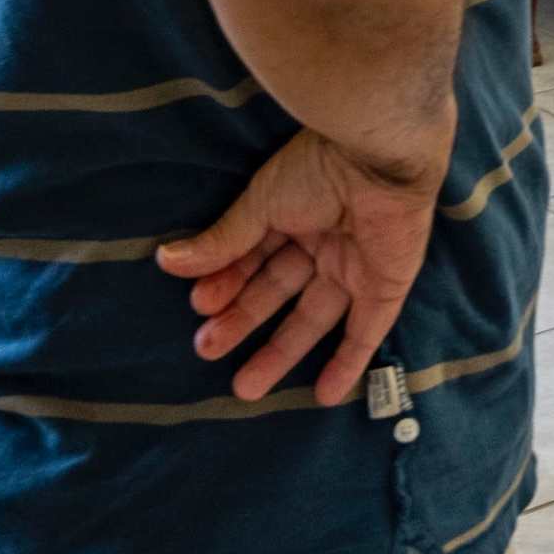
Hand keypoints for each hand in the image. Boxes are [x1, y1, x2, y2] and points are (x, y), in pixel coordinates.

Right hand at [158, 127, 439, 404]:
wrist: (379, 158)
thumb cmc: (318, 169)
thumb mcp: (261, 204)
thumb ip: (222, 240)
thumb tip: (167, 260)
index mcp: (295, 215)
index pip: (254, 259)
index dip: (227, 283)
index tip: (198, 306)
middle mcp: (324, 243)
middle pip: (279, 293)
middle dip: (243, 321)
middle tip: (207, 350)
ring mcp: (356, 266)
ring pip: (314, 318)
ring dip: (280, 352)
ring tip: (244, 387)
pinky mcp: (386, 286)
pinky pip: (366, 331)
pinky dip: (347, 363)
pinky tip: (323, 395)